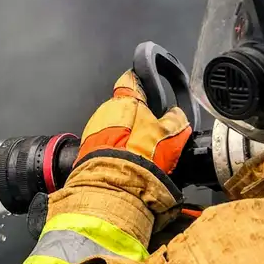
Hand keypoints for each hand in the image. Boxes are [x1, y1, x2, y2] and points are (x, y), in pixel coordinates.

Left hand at [76, 70, 191, 174]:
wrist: (115, 184)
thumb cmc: (141, 157)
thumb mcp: (171, 135)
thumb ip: (175, 120)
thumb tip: (177, 115)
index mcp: (126, 101)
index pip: (130, 80)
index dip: (140, 82)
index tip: (145, 87)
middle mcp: (106, 110)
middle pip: (122, 107)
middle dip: (134, 116)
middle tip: (148, 133)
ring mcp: (94, 128)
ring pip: (112, 125)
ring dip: (123, 134)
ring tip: (136, 152)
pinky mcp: (86, 147)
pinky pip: (103, 142)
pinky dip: (113, 148)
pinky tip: (124, 160)